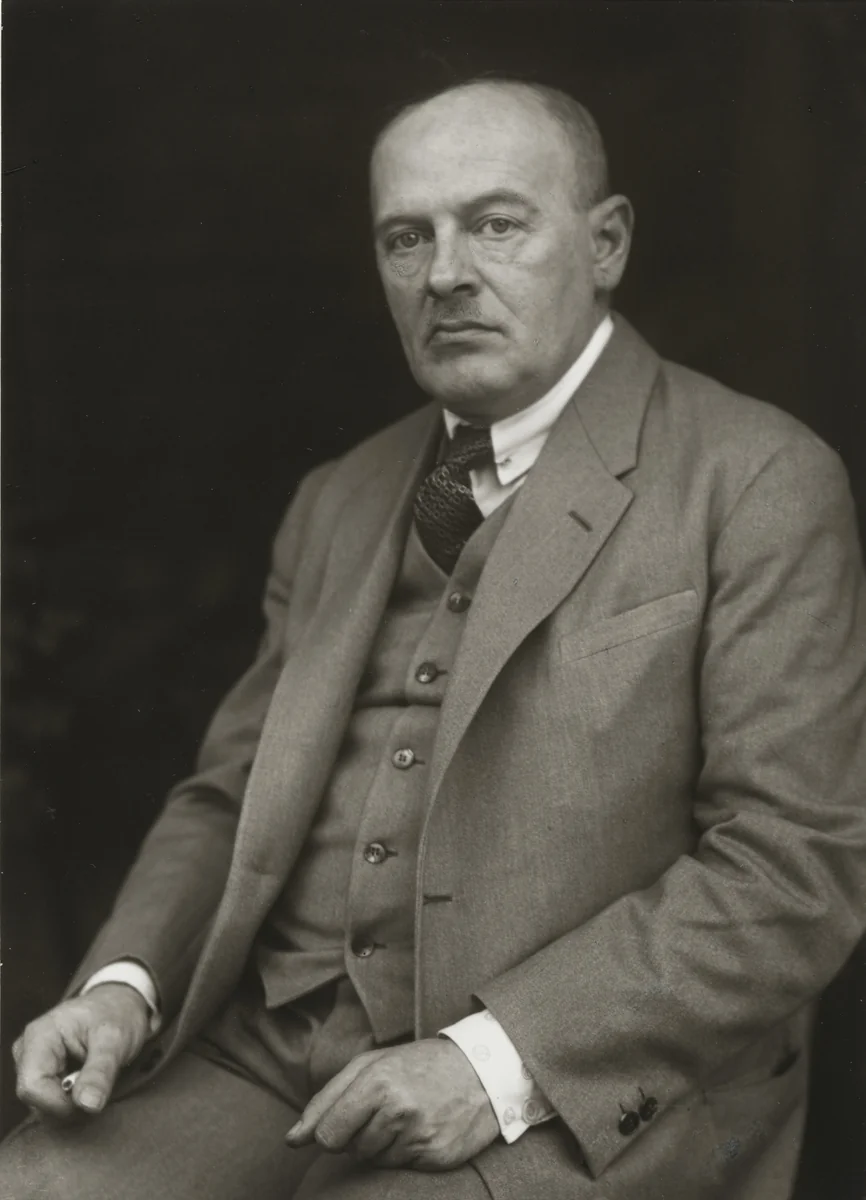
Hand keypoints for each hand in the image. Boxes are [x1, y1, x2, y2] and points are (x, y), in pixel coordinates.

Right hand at [12, 983, 149, 1117]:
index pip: (31, 1086)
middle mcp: (27, 1050)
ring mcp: (32, 1063)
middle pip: (34, 1099)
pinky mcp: (41, 1074)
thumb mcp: (115, 1039)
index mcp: (40, 1035)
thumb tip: (88, 1105)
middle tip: (98, 1089)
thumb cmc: (116, 1014)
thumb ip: (100, 1072)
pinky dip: (70, 1101)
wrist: (119, 1004)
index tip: (90, 1101)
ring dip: (70, 1104)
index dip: (59, 1104)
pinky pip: (48, 1101)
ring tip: (94, 1082)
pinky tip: (86, 1084)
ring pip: (41, 1104)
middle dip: (67, 1105)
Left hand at [285, 1038, 499, 1170]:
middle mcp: (398, 1109)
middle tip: (385, 1111)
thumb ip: (327, 1100)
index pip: (327, 1134)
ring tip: (407, 1117)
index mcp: (376, 1082)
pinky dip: (407, 1153)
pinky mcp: (437, 1156)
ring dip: (384, 1145)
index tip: (346, 1121)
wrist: (481, 1071)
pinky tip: (423, 1129)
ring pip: (375, 1161)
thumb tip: (291, 1140)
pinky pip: (402, 1168)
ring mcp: (419, 1136)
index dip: (331, 1132)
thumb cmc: (417, 1065)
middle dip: (360, 1135)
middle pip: (352, 1149)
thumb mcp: (371, 1065)